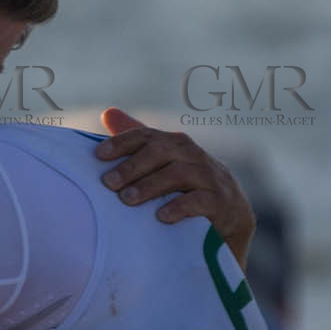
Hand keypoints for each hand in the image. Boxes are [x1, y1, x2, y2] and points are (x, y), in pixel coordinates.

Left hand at [95, 107, 254, 261]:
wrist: (232, 217)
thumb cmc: (188, 187)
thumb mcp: (164, 165)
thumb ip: (139, 143)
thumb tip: (108, 112)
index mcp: (175, 144)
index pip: (146, 136)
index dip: (122, 142)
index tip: (98, 155)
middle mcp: (193, 155)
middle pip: (161, 151)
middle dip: (132, 166)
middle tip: (108, 183)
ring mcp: (210, 177)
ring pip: (178, 173)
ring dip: (150, 186)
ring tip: (126, 200)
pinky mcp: (221, 202)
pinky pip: (200, 201)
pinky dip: (179, 207)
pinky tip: (161, 217)